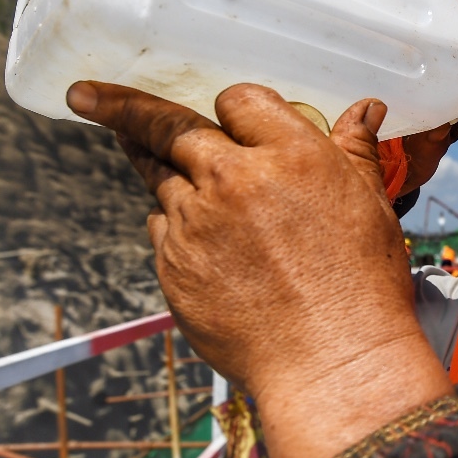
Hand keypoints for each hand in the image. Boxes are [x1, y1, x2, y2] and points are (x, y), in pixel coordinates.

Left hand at [66, 80, 452, 457]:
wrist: (331, 361)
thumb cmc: (362, 286)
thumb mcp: (371, 206)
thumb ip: (356, 152)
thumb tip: (365, 110)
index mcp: (291, 154)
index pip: (239, 100)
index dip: (234, 106)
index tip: (227, 111)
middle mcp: (235, 179)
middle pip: (167, 126)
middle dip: (121, 106)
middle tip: (87, 96)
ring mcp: (197, 222)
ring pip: (159, 178)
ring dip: (150, 164)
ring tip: (130, 149)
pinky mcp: (173, 265)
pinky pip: (162, 229)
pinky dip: (175, 226)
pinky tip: (199, 243)